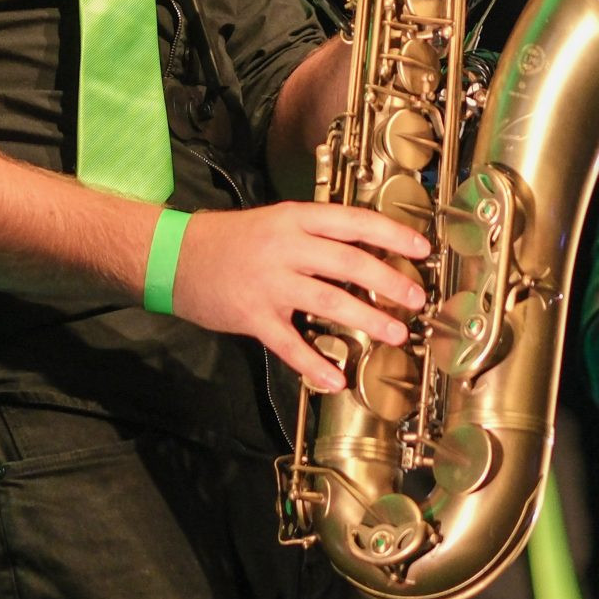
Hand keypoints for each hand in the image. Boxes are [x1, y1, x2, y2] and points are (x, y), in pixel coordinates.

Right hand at [169, 203, 430, 390]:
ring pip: (328, 301)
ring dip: (367, 318)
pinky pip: (289, 345)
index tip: (422, 247)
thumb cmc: (234, 240)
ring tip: (395, 334)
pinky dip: (314, 364)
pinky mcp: (252, 316)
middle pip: (348, 262)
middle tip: (416, 298)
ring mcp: (269, 283)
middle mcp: (285, 247)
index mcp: (295, 218)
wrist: (176, 256)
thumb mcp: (277, 222)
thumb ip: (316, 235)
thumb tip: (368, 253)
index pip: (352, 221)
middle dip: (389, 280)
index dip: (391, 233)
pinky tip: (335, 380)